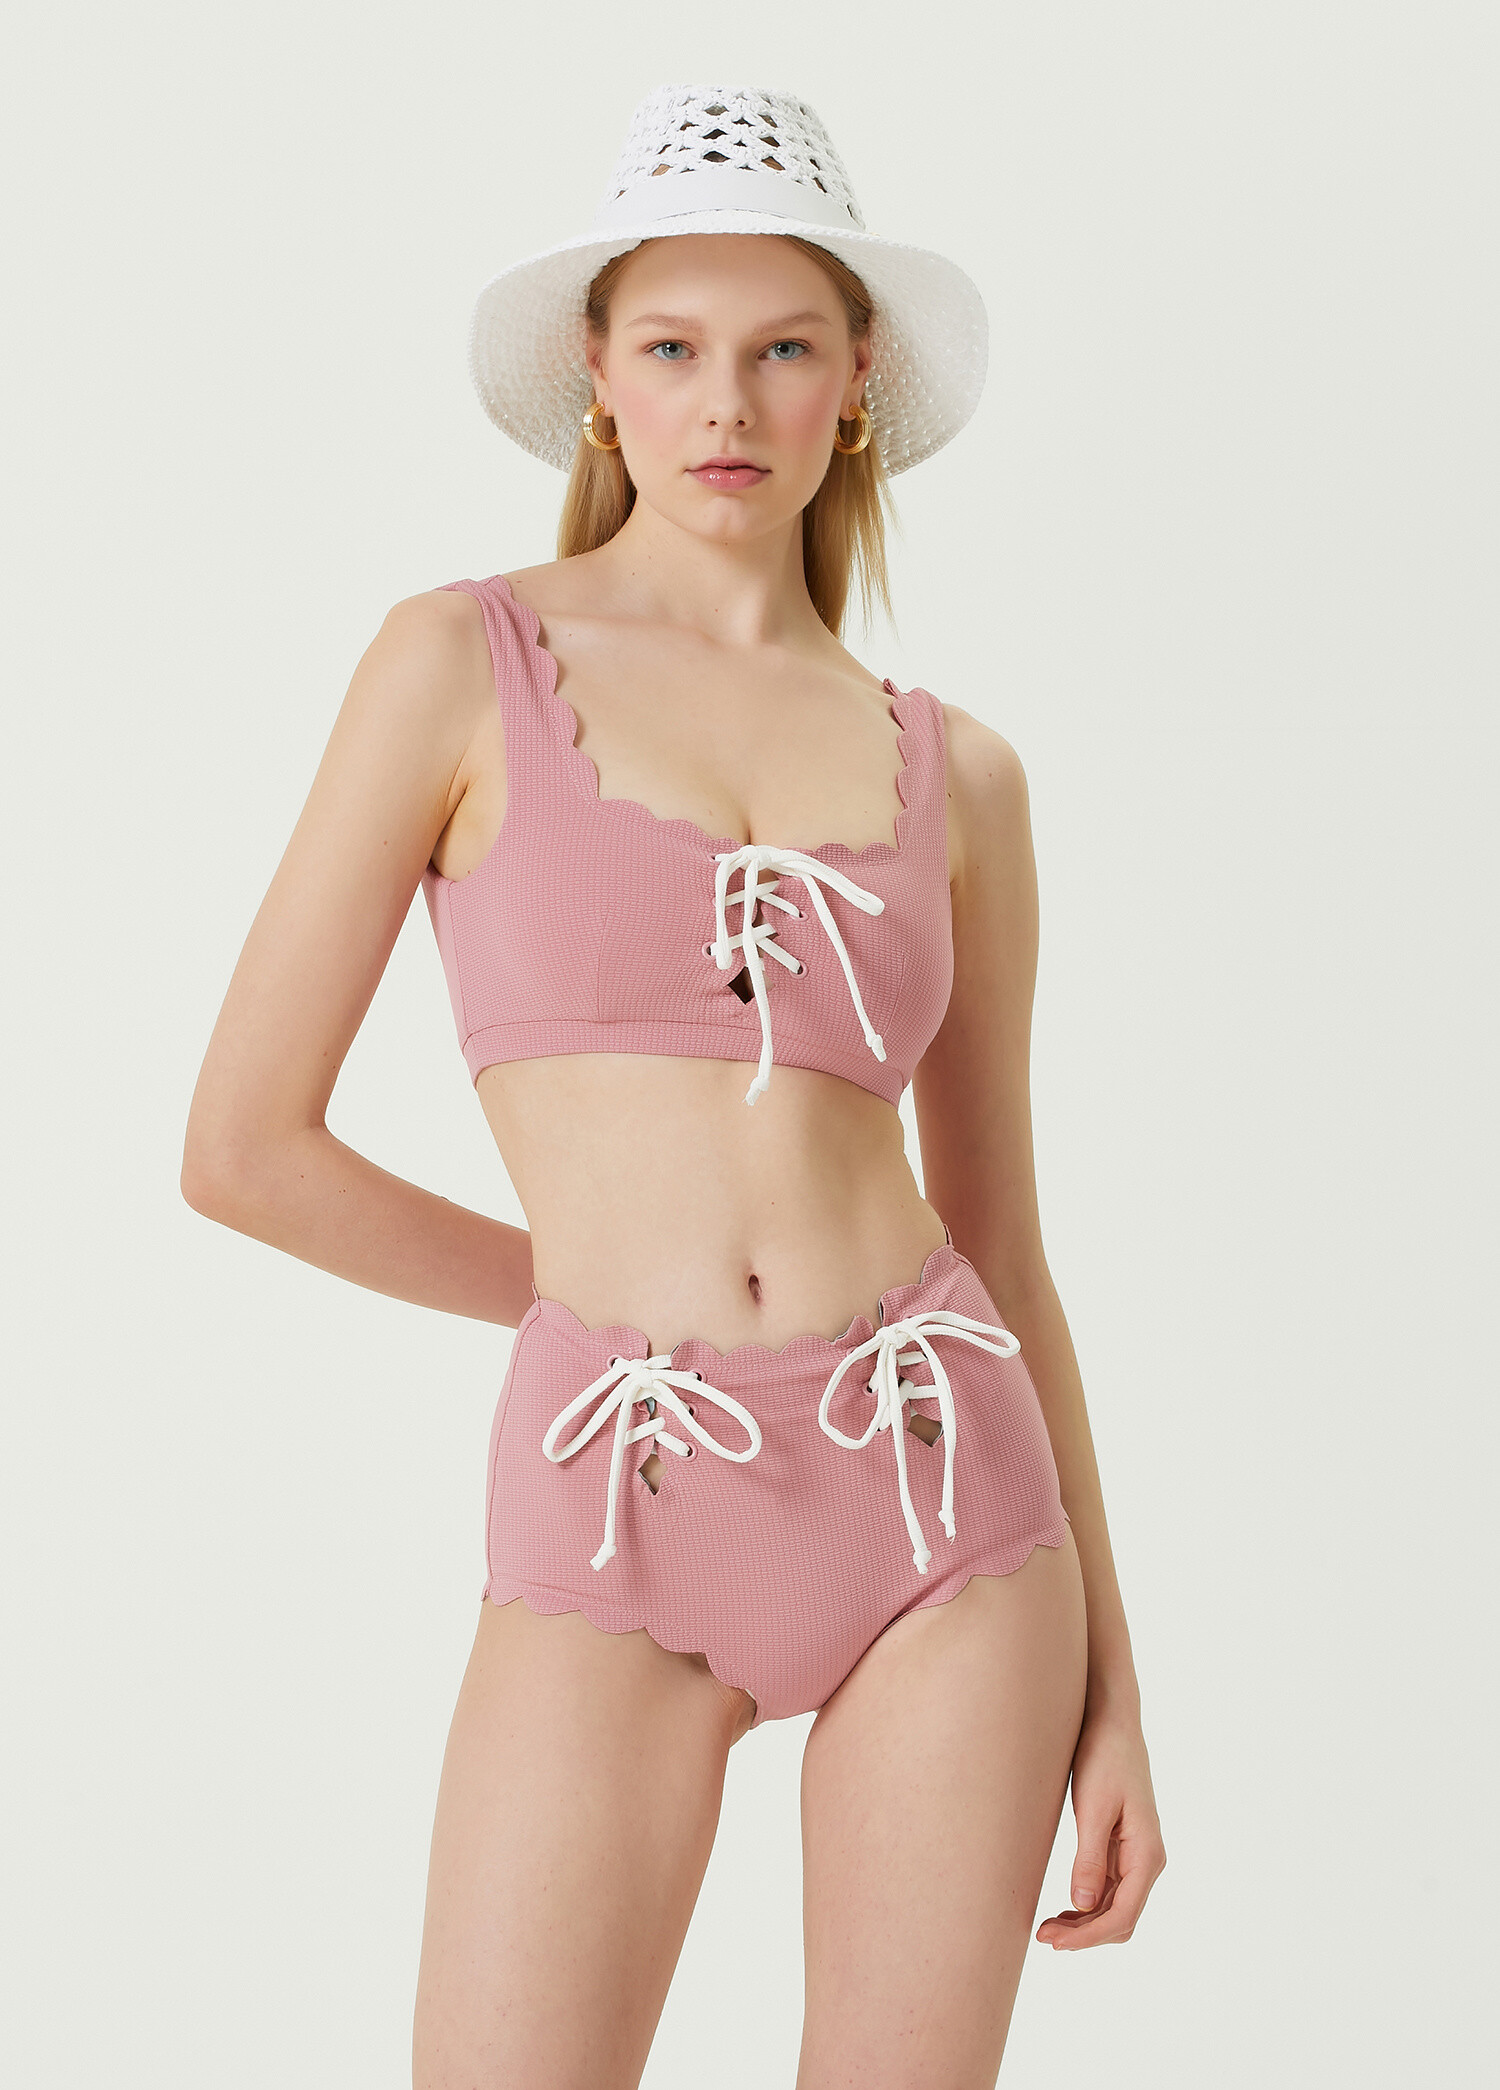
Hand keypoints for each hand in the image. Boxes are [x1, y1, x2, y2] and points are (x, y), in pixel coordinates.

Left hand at [1036, 1702, 1165, 1948]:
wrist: (1112, 1722)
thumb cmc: (1103, 1757)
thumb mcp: (1094, 1808)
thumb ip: (1090, 1858)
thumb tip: (1084, 1905)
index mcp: (1147, 1854)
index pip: (1122, 1915)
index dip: (1089, 1937)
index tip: (1055, 1943)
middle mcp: (1148, 1860)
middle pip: (1121, 1918)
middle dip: (1085, 1936)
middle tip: (1043, 1937)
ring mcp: (1136, 1855)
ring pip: (1115, 1908)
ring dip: (1085, 1923)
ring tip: (1047, 1928)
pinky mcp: (1122, 1847)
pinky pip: (1109, 1889)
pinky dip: (1088, 1905)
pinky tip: (1064, 1908)